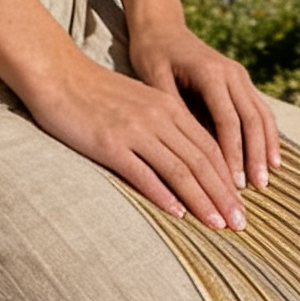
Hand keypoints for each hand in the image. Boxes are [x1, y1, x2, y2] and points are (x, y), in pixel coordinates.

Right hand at [21, 48, 256, 229]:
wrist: (58, 74)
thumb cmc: (95, 92)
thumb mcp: (138, 101)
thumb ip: (162, 124)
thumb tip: (184, 157)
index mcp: (168, 106)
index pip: (208, 147)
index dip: (228, 178)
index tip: (241, 205)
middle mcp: (158, 117)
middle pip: (201, 161)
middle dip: (224, 195)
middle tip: (241, 225)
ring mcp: (135, 130)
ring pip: (180, 170)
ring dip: (202, 201)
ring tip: (219, 226)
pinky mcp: (110, 144)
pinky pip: (143, 174)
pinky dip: (164, 196)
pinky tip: (178, 214)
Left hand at [130, 18, 281, 195]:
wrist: (162, 27)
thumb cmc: (153, 54)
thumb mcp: (154, 78)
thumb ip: (172, 110)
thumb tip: (187, 149)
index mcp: (210, 72)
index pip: (227, 120)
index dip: (232, 153)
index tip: (233, 183)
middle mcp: (231, 73)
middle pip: (251, 119)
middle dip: (255, 156)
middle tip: (257, 188)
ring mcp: (240, 76)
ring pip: (261, 115)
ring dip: (266, 148)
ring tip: (266, 179)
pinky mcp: (241, 82)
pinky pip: (260, 111)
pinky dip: (268, 135)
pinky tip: (271, 159)